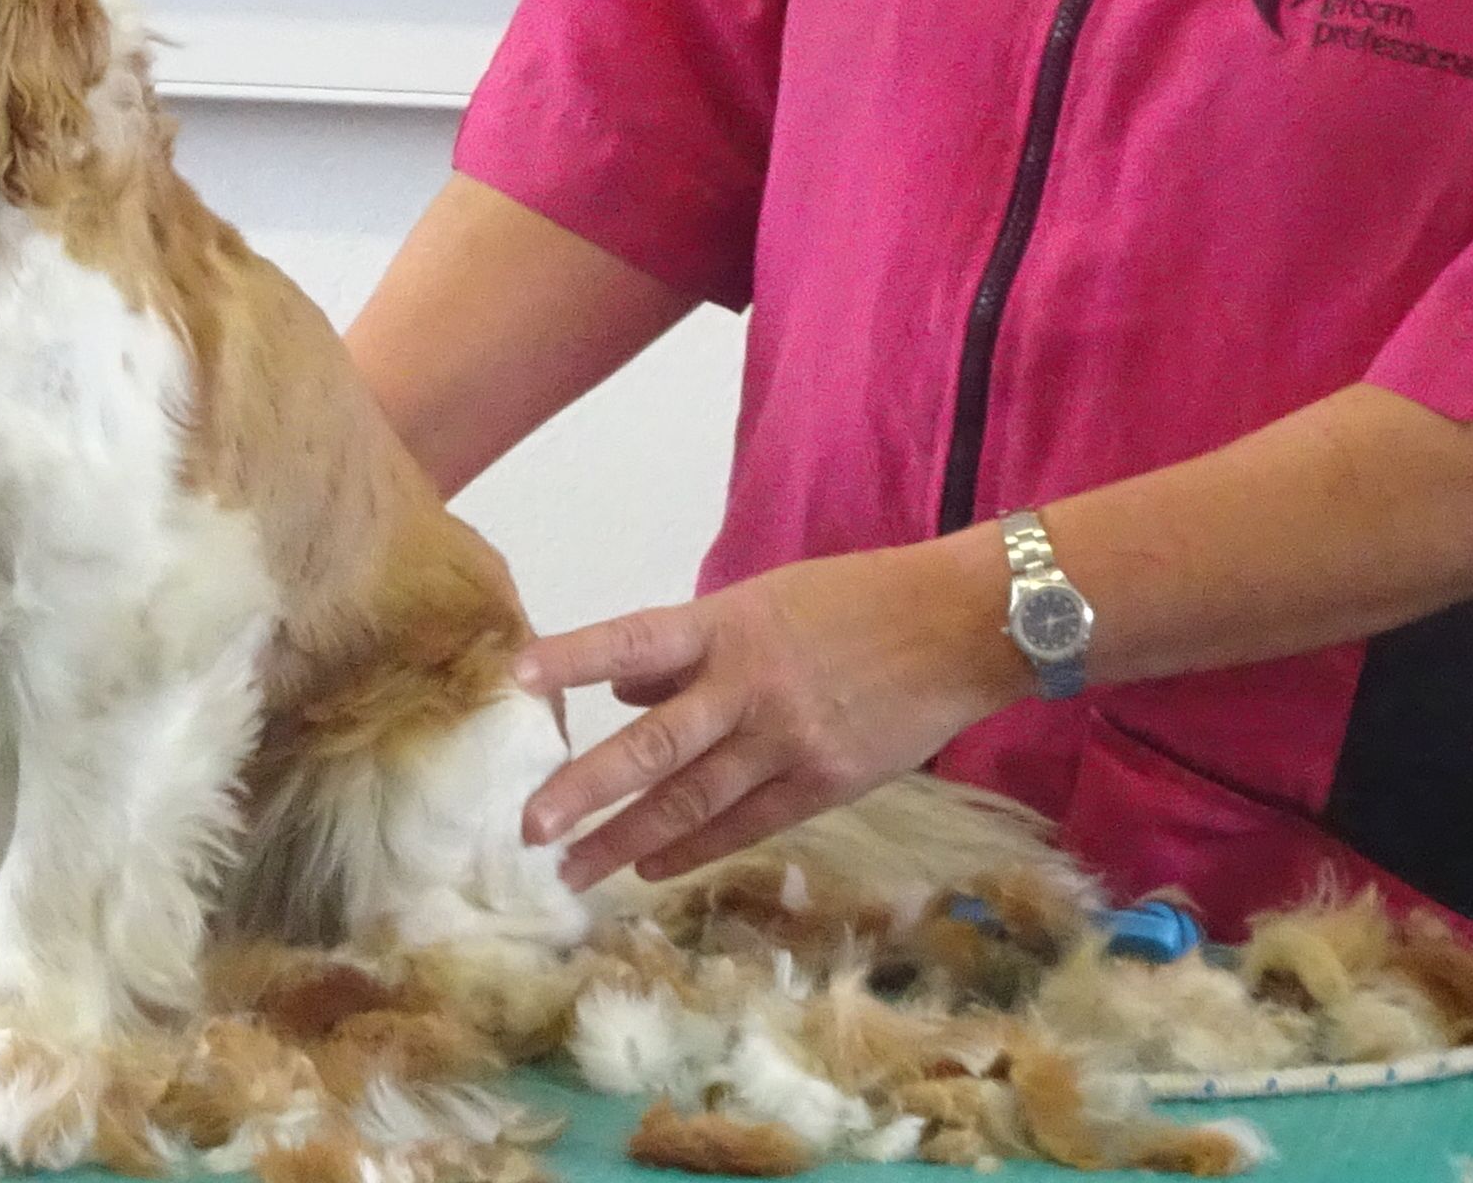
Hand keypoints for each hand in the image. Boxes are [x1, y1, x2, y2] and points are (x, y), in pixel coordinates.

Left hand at [510, 530, 1028, 888]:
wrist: (958, 629)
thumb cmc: (856, 601)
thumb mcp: (764, 601)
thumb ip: (686, 647)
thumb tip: (612, 689)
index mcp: (729, 625)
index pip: (634, 640)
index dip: (573, 658)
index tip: (514, 677)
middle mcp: (749, 687)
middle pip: (653, 747)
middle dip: (586, 789)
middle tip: (528, 827)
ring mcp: (786, 743)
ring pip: (691, 802)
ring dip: (626, 841)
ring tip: (572, 870)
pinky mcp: (823, 784)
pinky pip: (744, 826)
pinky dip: (693, 850)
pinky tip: (651, 870)